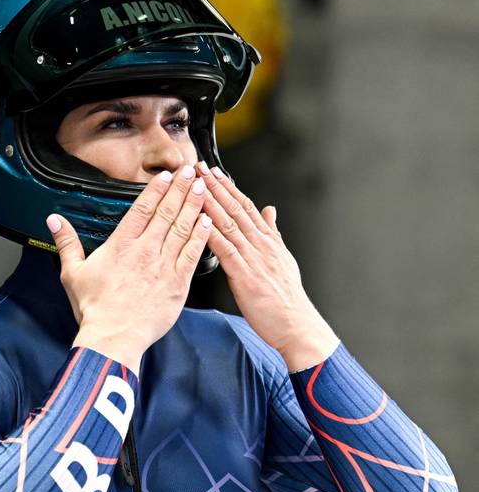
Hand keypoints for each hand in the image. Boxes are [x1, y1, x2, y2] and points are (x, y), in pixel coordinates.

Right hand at [46, 166, 211, 374]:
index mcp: (121, 246)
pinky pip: (192, 254)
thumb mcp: (72, 273)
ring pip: (182, 228)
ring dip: (193, 206)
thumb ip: (67, 243)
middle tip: (191, 172)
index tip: (167, 176)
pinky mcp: (177, 284)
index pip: (142, 208)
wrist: (113, 338)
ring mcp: (163, 266)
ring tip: (203, 189)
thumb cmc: (94, 309)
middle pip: (166, 212)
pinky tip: (207, 222)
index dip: (157, 189)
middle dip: (181, 189)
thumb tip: (54, 221)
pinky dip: (200, 236)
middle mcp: (144, 251)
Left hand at [198, 164, 338, 371]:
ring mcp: (254, 258)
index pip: (246, 206)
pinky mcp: (245, 275)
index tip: (213, 171)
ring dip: (210, 202)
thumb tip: (271, 210)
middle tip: (198, 167)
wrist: (297, 324)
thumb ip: (274, 232)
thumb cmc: (287, 298)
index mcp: (269, 240)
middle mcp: (261, 244)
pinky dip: (211, 233)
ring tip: (194, 185)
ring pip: (228, 223)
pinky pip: (225, 249)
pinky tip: (198, 221)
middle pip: (235, 208)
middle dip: (215, 186)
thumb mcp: (283, 258)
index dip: (228, 186)